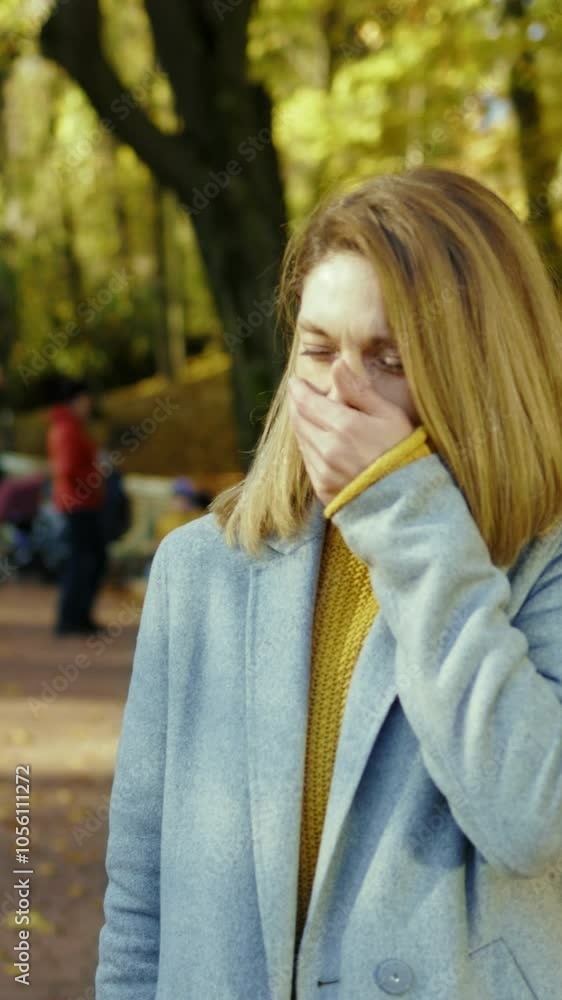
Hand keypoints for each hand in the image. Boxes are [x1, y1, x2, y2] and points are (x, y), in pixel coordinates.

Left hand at [287, 357, 414, 506]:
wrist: (409, 500)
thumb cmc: (404, 452)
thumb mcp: (388, 415)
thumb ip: (358, 391)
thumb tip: (336, 365)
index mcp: (344, 427)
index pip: (306, 402)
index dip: (298, 389)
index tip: (296, 382)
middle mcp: (328, 449)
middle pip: (299, 420)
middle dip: (297, 405)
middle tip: (299, 395)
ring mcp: (323, 472)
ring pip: (301, 441)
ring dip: (301, 425)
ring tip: (309, 415)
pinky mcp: (323, 489)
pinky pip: (308, 462)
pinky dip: (308, 447)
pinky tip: (318, 441)